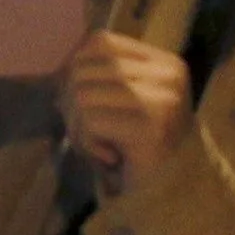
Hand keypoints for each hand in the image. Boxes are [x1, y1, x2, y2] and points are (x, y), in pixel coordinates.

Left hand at [59, 32, 191, 196]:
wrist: (174, 193)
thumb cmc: (144, 146)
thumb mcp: (126, 100)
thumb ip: (102, 77)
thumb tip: (60, 69)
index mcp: (165, 62)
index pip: (102, 42)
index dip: (76, 65)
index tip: (74, 97)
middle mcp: (168, 75)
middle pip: (87, 67)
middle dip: (70, 100)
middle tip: (82, 130)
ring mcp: (162, 99)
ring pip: (83, 94)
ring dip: (77, 126)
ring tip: (95, 145)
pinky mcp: (150, 126)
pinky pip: (90, 121)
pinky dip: (87, 142)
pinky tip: (107, 156)